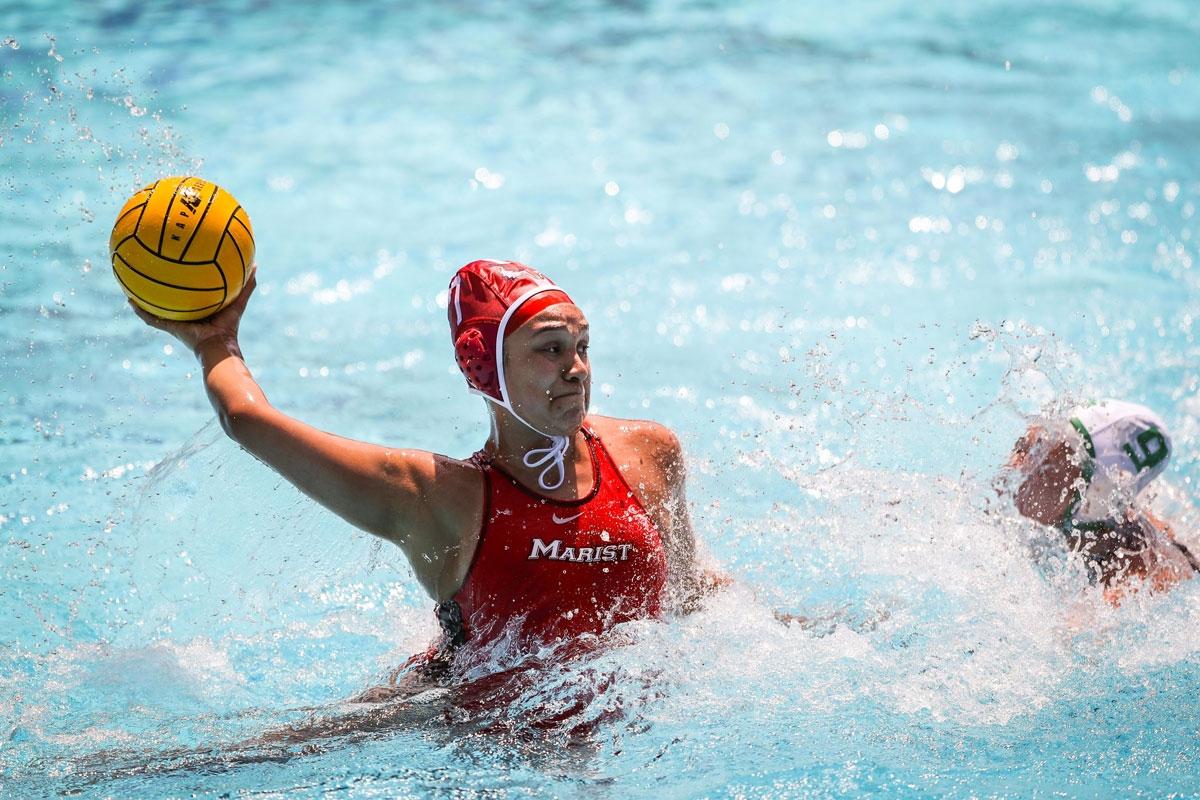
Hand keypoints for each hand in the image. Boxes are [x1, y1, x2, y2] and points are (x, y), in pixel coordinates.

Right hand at [129, 268, 256, 353]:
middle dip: (162, 287)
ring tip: (131, 286)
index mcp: (199, 309)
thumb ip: (247, 285)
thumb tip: (255, 264)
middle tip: (152, 270)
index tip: (179, 268)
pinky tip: (130, 301)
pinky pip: (151, 319)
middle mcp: (185, 315)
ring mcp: (175, 322)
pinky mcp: (169, 327)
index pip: (190, 293)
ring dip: (144, 299)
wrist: (219, 347)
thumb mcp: (239, 302)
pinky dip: (140, 311)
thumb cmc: (230, 328)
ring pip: (156, 309)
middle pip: (171, 299)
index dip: (185, 282)